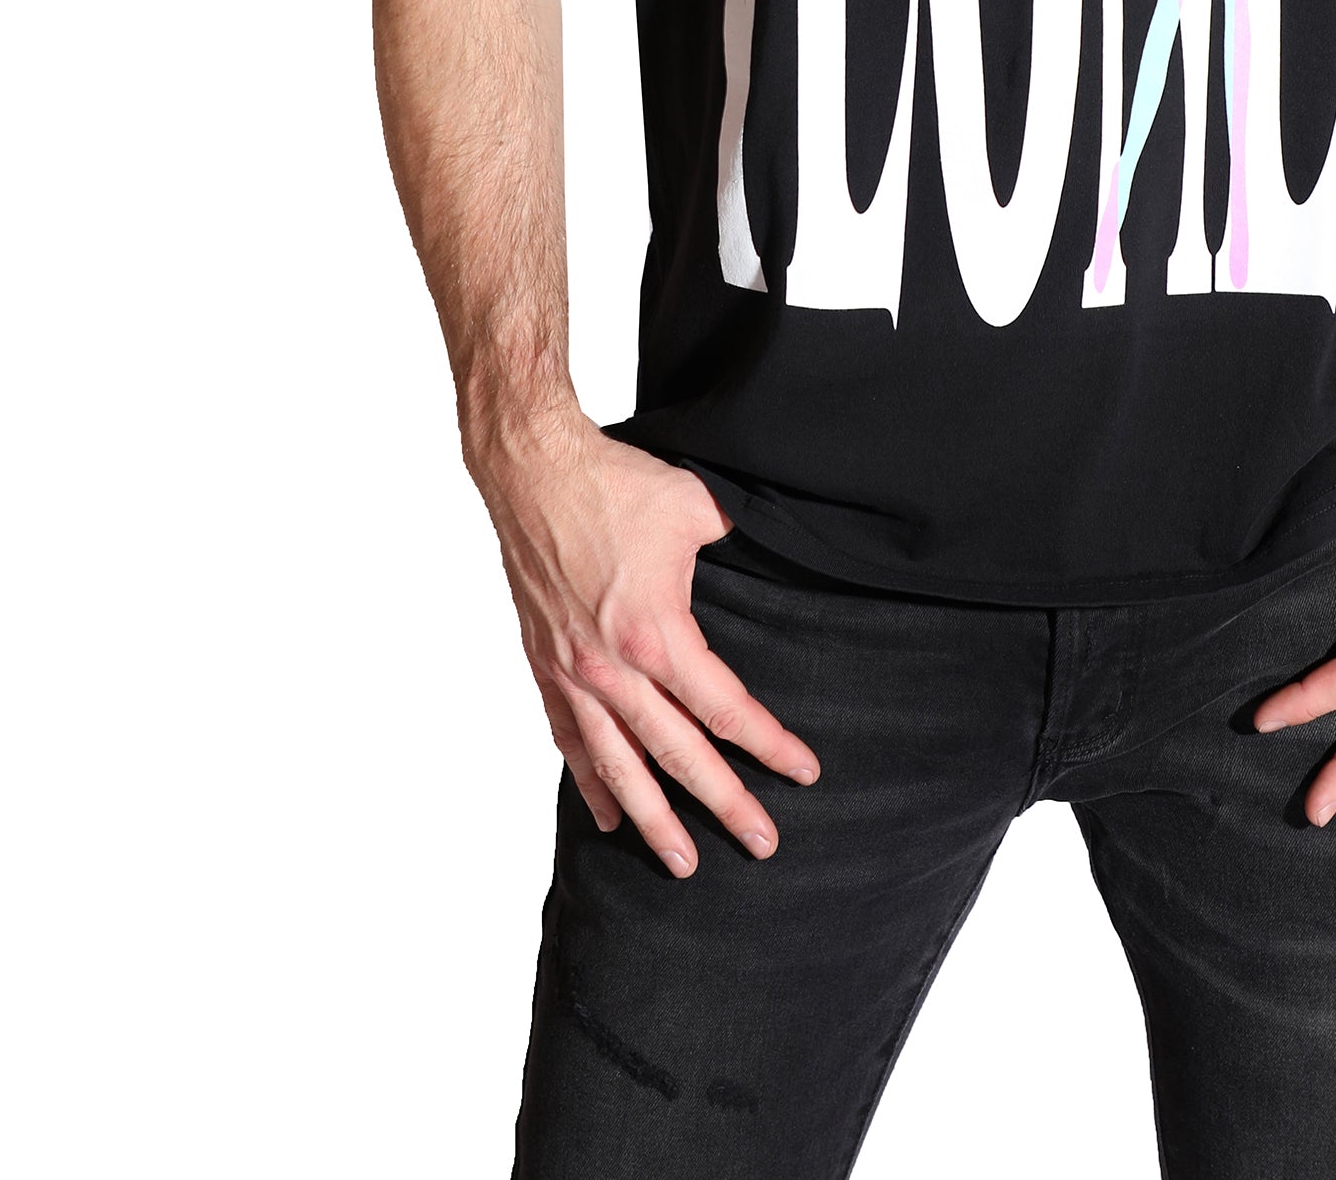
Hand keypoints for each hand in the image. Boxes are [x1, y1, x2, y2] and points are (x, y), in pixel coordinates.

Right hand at [472, 407, 819, 878]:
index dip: (770, 744)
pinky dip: (590, 782)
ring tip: (680, 863)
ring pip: (619, 766)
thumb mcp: (696, 507)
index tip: (804, 772)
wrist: (532, 472)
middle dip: (724, 804)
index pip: (725, 707)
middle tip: (761, 844)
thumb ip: (733, 540)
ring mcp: (574, 673)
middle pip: (679, 754)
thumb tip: (763, 545)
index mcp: (657, 634)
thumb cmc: (613, 484)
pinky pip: (570, 740)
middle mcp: (613, 668)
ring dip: (651, 818)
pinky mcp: (546, 665)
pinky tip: (606, 817)